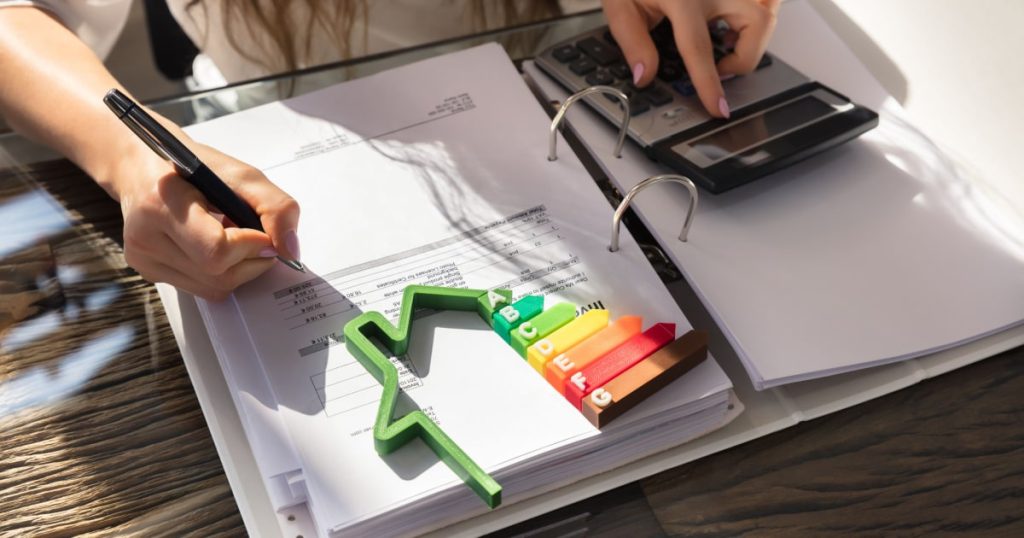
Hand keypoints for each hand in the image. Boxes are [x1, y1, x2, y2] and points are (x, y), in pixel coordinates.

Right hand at [112, 134, 300, 300]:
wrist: (143, 166)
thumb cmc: (193, 166)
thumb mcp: (241, 174)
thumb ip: (276, 207)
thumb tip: (290, 250)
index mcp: (162, 202)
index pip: (217, 250)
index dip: (252, 244)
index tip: (261, 230)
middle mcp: (145, 236)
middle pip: (220, 275)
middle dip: (251, 258)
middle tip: (252, 234)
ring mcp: (144, 259)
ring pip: (215, 288)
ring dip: (239, 267)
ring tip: (230, 235)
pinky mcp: (149, 272)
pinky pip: (204, 289)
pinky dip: (221, 272)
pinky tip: (213, 246)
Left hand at [602, 0, 780, 117]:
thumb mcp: (619, 4)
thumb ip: (632, 41)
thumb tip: (645, 76)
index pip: (700, 49)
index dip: (709, 84)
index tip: (719, 108)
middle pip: (757, 25)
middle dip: (746, 56)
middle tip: (720, 68)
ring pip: (767, 12)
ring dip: (753, 37)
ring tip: (724, 43)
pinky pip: (765, 1)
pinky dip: (756, 17)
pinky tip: (730, 23)